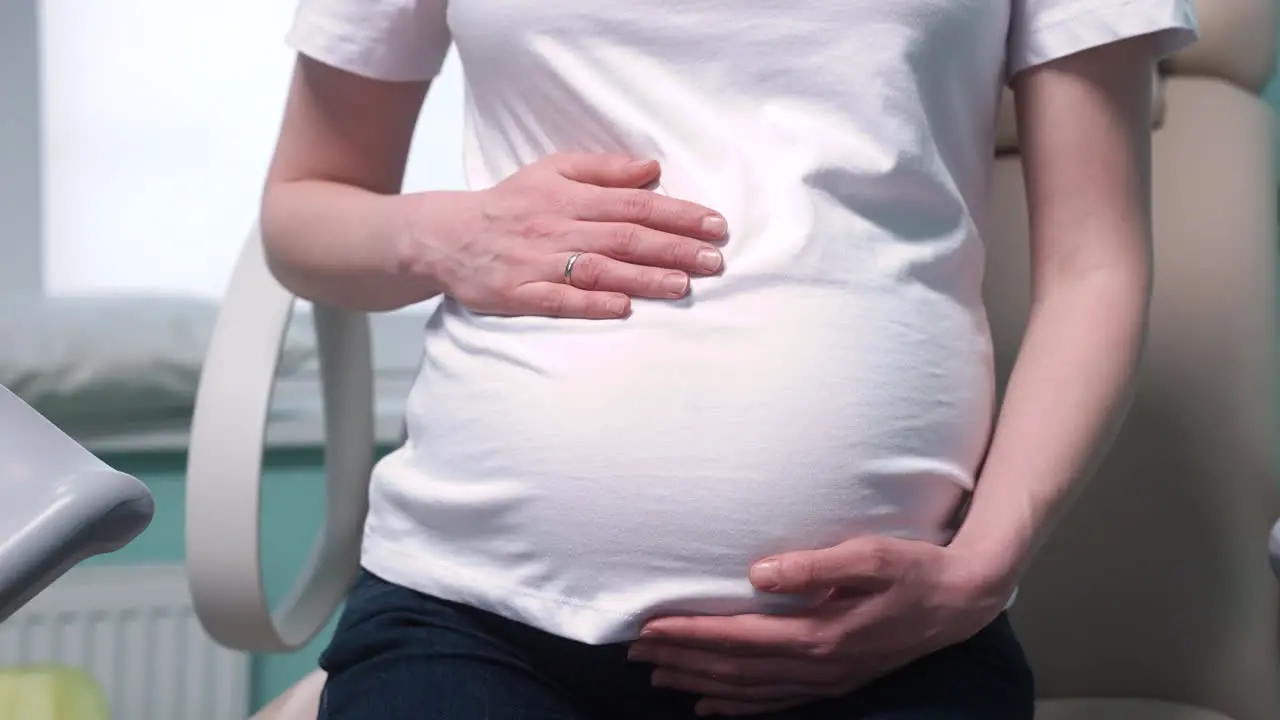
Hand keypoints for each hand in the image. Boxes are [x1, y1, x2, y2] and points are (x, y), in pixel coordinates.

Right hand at [420, 152, 727, 318]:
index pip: (634, 203)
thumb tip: (652, 168)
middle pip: (624, 237)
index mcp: (570, 197)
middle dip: (673, 248)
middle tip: (713, 260)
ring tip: (683, 285)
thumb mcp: (552, 170)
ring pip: (599, 269)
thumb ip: (603, 169)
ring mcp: (539, 262)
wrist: (446, 236)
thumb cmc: (510, 203)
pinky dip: (591, 303)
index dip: (677, 214)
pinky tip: (624, 308)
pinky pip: (559, 300)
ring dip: (643, 278)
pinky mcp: (519, 293)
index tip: (714, 225)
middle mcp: (558, 228)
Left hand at [628, 536, 1010, 715]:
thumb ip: (816, 565)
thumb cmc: (917, 569)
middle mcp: (819, 666)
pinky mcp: (836, 682)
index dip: (691, 634)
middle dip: (683, 662)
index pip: (739, 637)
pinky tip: (711, 707)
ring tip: (658, 677)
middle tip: (635, 654)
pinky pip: (776, 702)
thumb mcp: (872, 554)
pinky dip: (738, 707)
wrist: (964, 601)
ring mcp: (828, 680)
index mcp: (822, 634)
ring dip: (701, 685)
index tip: (650, 627)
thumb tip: (760, 571)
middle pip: (735, 670)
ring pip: (750, 691)